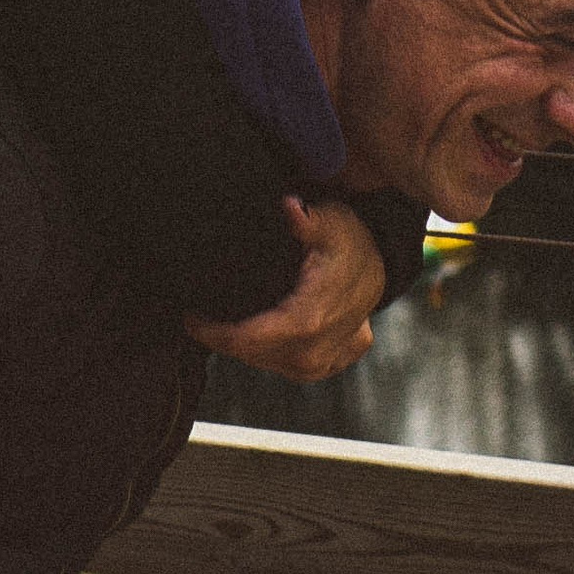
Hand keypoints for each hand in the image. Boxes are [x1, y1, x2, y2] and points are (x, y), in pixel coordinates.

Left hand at [188, 196, 382, 381]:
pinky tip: (251, 334)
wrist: (381, 264)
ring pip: (266, 363)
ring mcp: (324, 362)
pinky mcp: (328, 365)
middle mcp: (316, 352)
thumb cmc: (350, 241)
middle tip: (199, 316)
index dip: (215, 333)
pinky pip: (284, 366)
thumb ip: (307, 220)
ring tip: (218, 324)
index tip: (191, 319)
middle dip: (221, 338)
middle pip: (252, 354)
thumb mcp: (330, 222)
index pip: (249, 340)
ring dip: (242, 346)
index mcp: (309, 321)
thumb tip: (291, 207)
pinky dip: (265, 352)